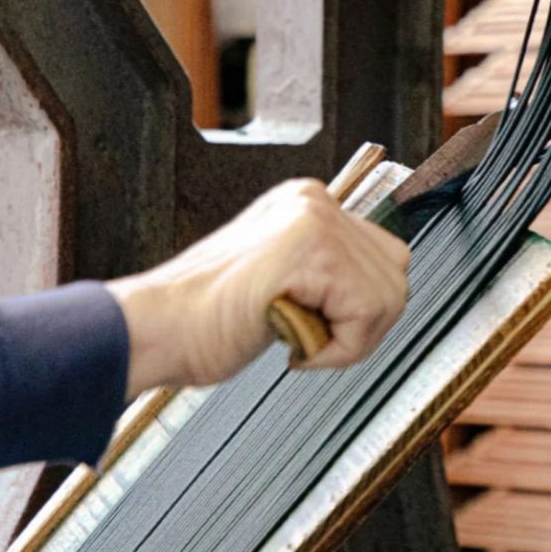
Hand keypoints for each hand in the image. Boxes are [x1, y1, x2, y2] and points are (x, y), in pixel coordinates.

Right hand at [107, 179, 409, 398]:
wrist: (156, 329)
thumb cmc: (206, 318)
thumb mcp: (282, 280)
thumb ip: (328, 274)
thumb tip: (381, 293)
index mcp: (306, 205)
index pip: (382, 257)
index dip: (362, 308)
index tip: (321, 328)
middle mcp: (314, 202)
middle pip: (395, 274)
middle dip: (363, 325)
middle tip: (310, 341)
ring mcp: (314, 220)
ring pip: (387, 297)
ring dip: (349, 340)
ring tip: (297, 340)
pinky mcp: (313, 249)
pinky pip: (366, 313)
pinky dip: (339, 349)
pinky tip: (292, 344)